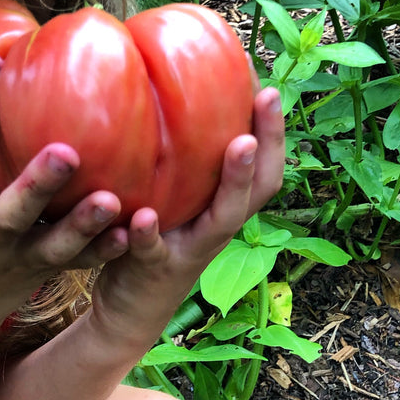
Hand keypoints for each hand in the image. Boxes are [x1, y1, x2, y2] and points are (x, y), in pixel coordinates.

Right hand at [0, 54, 127, 343]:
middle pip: (14, 208)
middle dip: (40, 181)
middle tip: (69, 151)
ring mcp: (18, 258)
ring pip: (55, 244)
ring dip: (84, 224)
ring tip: (113, 201)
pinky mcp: (44, 273)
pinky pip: (79, 264)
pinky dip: (105, 251)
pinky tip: (132, 232)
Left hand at [88, 86, 285, 343]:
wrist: (126, 312)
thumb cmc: (147, 242)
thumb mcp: (168, 201)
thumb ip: (176, 163)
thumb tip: (167, 91)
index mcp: (221, 209)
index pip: (264, 169)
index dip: (274, 132)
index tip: (270, 87)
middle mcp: (216, 229)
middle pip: (259, 189)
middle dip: (268, 143)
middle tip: (269, 98)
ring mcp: (190, 250)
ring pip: (223, 219)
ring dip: (234, 181)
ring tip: (238, 144)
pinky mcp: (154, 269)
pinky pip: (155, 250)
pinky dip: (150, 233)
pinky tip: (145, 216)